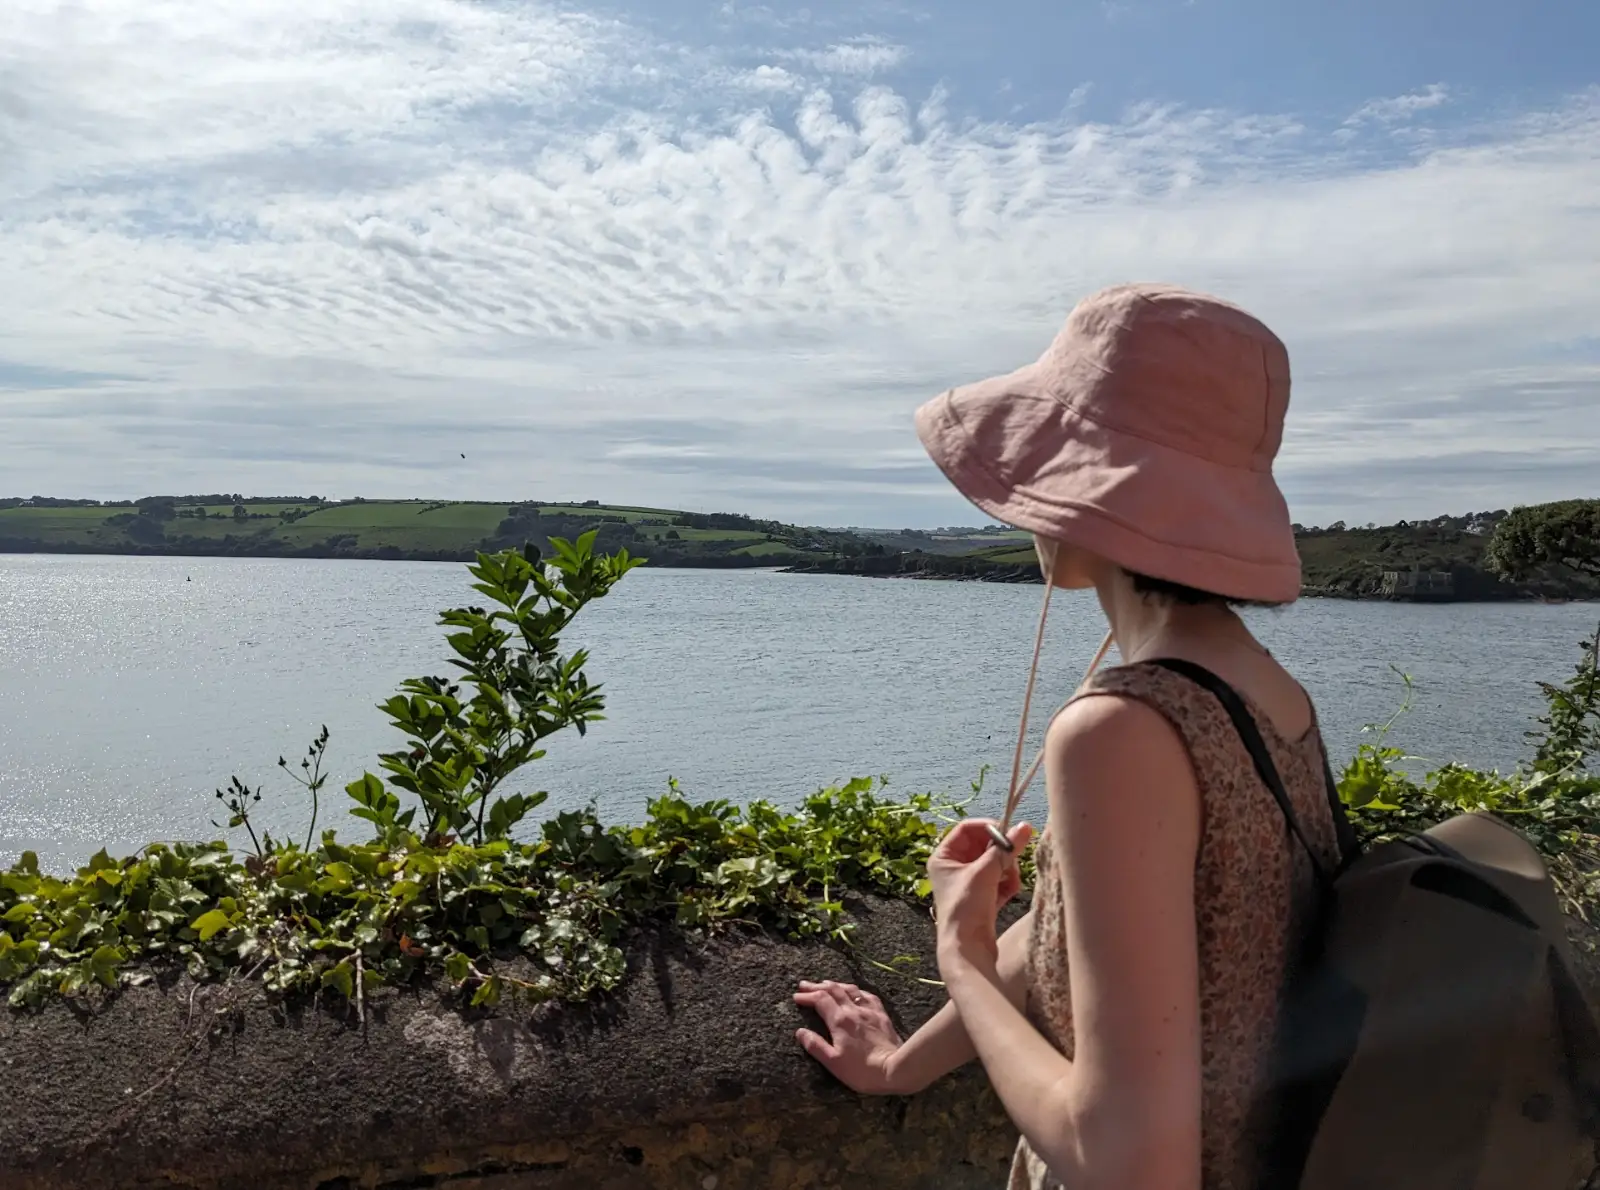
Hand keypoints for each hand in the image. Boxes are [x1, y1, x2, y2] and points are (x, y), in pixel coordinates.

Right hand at [793, 980, 905, 1094]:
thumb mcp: (833, 1062)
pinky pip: (867, 995)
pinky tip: (854, 992)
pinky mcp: (881, 1015)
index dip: (807, 996)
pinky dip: (856, 990)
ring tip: (825, 984)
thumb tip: (800, 1032)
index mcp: (839, 1021)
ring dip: (835, 984)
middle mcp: (853, 1010)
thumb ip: (816, 1046)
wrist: (895, 1069)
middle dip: (817, 985)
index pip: (820, 1000)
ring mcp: (869, 1010)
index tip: (796, 996)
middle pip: (833, 990)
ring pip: (850, 989)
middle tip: (804, 984)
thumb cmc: (861, 1070)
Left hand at [928, 819, 1032, 971]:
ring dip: (1006, 870)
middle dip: (1002, 853)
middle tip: (1014, 859)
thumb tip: (1025, 827)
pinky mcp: (981, 899)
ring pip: (994, 864)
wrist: (968, 950)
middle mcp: (953, 868)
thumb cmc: (966, 908)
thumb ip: (1006, 849)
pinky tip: (1009, 893)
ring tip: (1010, 881)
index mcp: (943, 857)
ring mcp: (968, 884)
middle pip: (984, 847)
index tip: (1009, 833)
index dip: (989, 828)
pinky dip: (1006, 885)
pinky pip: (998, 881)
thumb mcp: (985, 873)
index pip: (967, 829)